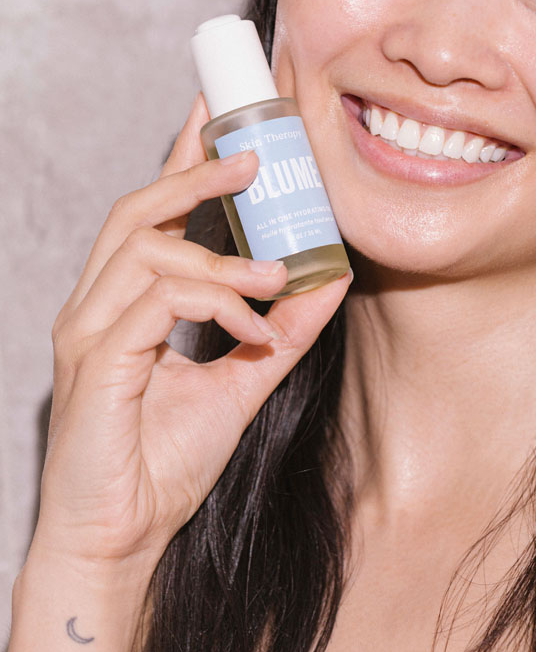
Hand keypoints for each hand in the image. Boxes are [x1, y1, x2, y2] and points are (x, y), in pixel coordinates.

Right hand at [32, 94, 351, 578]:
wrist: (119, 541)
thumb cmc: (162, 464)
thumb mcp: (243, 383)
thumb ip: (282, 331)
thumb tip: (330, 280)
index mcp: (122, 302)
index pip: (150, 211)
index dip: (183, 156)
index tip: (218, 111)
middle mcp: (96, 304)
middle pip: (136, 209)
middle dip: (194, 172)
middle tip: (255, 154)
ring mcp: (88, 330)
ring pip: (148, 249)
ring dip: (221, 256)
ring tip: (277, 275)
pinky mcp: (95, 362)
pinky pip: (157, 303)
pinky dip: (214, 303)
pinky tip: (253, 330)